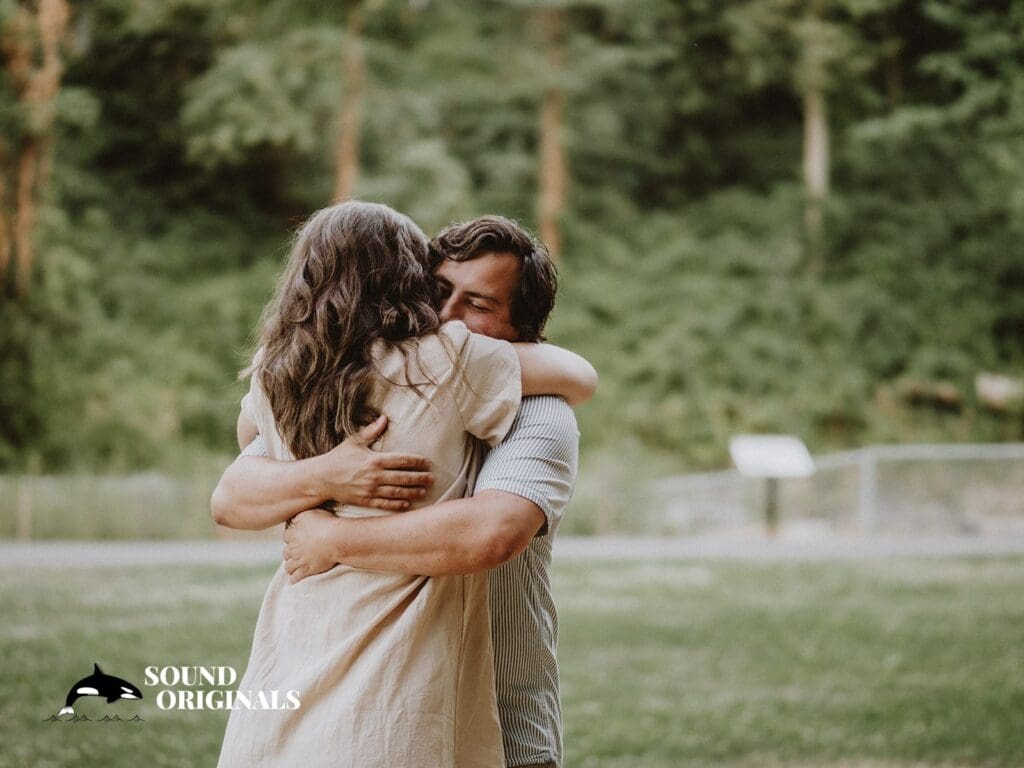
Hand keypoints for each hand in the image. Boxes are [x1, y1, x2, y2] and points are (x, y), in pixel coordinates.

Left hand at [284, 509, 341, 582]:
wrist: (336, 539)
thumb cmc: (326, 524)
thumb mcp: (310, 513)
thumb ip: (298, 517)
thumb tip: (292, 520)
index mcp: (293, 534)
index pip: (286, 536)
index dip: (291, 537)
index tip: (296, 538)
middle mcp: (293, 548)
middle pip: (286, 552)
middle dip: (290, 553)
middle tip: (296, 553)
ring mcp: (299, 560)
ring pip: (288, 566)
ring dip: (290, 567)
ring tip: (294, 567)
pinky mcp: (307, 570)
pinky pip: (296, 577)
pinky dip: (294, 579)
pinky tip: (294, 581)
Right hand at [314, 415, 432, 510]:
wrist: (321, 478)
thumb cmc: (338, 457)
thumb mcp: (354, 441)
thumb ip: (371, 431)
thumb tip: (384, 418)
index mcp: (374, 460)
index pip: (401, 460)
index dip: (416, 461)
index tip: (427, 462)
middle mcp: (374, 476)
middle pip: (403, 477)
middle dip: (419, 478)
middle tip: (432, 478)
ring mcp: (370, 490)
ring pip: (396, 492)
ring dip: (412, 492)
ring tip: (424, 491)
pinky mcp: (365, 500)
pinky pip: (384, 504)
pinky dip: (396, 505)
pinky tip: (407, 505)